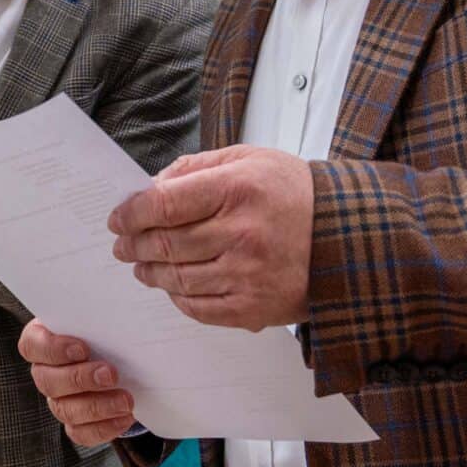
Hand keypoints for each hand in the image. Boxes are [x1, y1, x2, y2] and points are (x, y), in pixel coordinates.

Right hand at [18, 319, 134, 445]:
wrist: (122, 357)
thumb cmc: (106, 329)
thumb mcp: (102, 316)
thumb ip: (101, 313)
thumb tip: (123, 306)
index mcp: (43, 340)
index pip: (32, 346)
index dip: (53, 349)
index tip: (82, 348)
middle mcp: (45, 372)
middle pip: (48, 381)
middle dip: (80, 379)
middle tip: (111, 374)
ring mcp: (58, 400)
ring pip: (65, 409)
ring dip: (97, 406)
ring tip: (126, 400)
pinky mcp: (75, 423)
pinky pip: (81, 433)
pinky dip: (104, 428)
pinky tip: (125, 417)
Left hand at [110, 145, 314, 330]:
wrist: (346, 237)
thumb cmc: (294, 194)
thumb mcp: (249, 159)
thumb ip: (197, 168)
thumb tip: (153, 187)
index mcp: (237, 189)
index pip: (164, 204)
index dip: (132, 213)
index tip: (119, 218)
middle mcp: (241, 234)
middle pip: (165, 244)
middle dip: (133, 244)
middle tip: (122, 244)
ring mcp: (247, 275)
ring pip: (177, 278)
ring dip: (150, 272)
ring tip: (141, 265)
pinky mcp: (253, 308)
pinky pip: (199, 307)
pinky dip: (178, 297)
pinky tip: (172, 286)